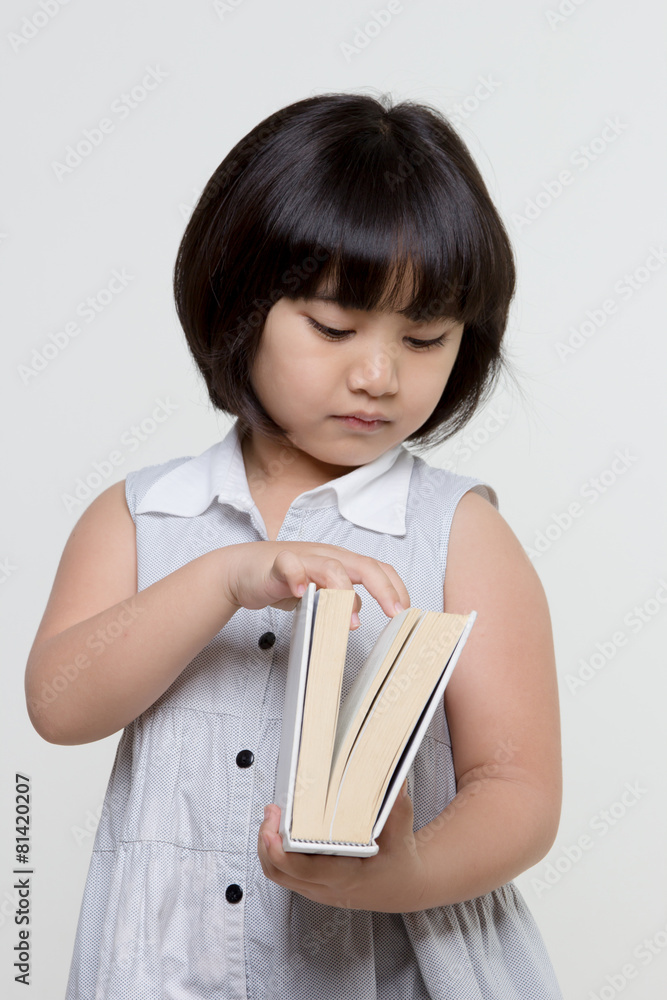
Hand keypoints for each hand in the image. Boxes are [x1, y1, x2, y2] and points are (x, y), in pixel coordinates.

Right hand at [221, 541, 409, 630]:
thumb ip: (339, 600)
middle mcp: (327, 556)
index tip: (404, 611)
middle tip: (394, 613)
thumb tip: (359, 613)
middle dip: (383, 589)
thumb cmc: (283, 580)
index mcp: (341, 562)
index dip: (394, 588)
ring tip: (349, 619)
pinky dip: (298, 577)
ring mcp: (304, 558)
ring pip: (332, 566)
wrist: (243, 570)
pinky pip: (291, 566)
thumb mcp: (319, 593)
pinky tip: (302, 592)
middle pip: (363, 565)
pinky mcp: (279, 563)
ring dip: (344, 591)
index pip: (377, 569)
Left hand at [257, 780, 427, 912]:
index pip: (302, 868)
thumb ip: (397, 808)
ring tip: (272, 817)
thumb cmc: (399, 862)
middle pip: (280, 872)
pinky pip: (285, 875)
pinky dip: (276, 854)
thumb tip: (395, 780)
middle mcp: (328, 887)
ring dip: (268, 847)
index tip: (274, 824)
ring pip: (278, 875)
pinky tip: (280, 832)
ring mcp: (319, 890)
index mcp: (347, 876)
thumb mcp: (402, 835)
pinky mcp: (314, 887)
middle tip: (271, 812)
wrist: (403, 888)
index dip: (279, 848)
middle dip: (267, 841)